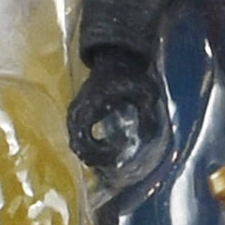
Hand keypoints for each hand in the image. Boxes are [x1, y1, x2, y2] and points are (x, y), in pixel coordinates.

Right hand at [66, 49, 167, 177]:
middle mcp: (78, 111)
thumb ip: (148, 116)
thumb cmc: (130, 76)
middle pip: (77, 146)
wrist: (116, 60)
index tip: (116, 157)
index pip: (83, 139)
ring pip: (76, 143)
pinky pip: (79, 137)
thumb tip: (147, 139)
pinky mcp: (79, 114)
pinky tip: (108, 151)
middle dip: (96, 159)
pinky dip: (90, 147)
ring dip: (92, 154)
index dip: (98, 154)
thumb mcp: (146, 94)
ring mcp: (75, 112)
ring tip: (113, 159)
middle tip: (116, 165)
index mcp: (91, 105)